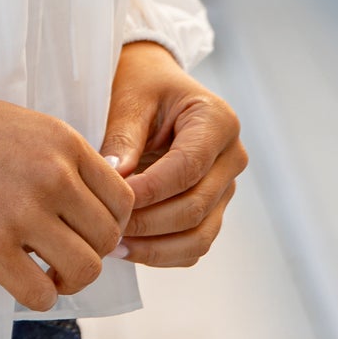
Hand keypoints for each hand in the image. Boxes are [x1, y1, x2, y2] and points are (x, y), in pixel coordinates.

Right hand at [0, 56, 133, 311]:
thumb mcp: (28, 126)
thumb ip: (68, 161)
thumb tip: (104, 208)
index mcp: (65, 143)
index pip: (123, 198)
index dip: (112, 221)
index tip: (88, 229)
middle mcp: (52, 177)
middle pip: (109, 237)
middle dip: (94, 252)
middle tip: (66, 253)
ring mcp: (22, 213)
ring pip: (86, 270)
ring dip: (72, 279)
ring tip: (49, 271)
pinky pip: (41, 294)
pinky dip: (40, 295)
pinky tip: (23, 280)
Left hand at [99, 39, 246, 266]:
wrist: (153, 84)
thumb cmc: (140, 84)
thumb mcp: (129, 99)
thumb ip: (123, 138)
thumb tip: (115, 179)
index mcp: (217, 122)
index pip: (187, 168)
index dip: (149, 191)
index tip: (111, 201)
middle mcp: (231, 157)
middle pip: (195, 207)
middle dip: (147, 223)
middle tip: (105, 228)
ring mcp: (226, 186)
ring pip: (199, 236)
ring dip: (155, 248)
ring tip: (113, 246)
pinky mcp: (214, 207)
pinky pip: (194, 244)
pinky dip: (162, 254)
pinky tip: (128, 249)